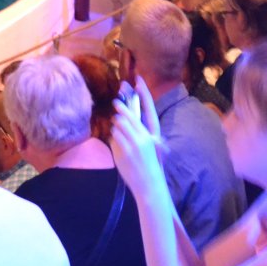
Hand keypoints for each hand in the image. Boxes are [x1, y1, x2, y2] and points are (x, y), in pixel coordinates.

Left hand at [110, 77, 167, 201]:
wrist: (149, 185)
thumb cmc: (151, 165)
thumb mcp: (152, 146)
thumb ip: (142, 132)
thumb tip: (128, 119)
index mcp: (153, 134)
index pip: (148, 108)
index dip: (143, 93)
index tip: (137, 80)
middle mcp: (144, 137)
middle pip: (129, 114)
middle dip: (121, 105)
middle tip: (116, 99)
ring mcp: (132, 144)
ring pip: (119, 125)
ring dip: (116, 124)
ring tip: (117, 124)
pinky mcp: (123, 152)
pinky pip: (113, 137)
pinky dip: (114, 137)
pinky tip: (117, 140)